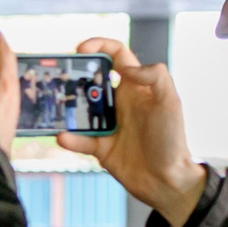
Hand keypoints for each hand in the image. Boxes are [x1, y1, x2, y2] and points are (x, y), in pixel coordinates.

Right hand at [58, 37, 207, 226]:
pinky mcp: (100, 147)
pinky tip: (63, 136)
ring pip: (80, 109)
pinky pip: (79, 140)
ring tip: (54, 106)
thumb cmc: (172, 139)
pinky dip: (69, 138)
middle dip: (74, 76)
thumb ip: (154, 76)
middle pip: (91, 80)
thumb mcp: (170, 101)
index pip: (116, 56)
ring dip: (66, 107)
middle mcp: (120, 102)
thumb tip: (123, 68)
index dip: (99, 46)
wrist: (167, 180)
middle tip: (59, 78)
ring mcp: (108, 124)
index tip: (80, 49)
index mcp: (136, 86)